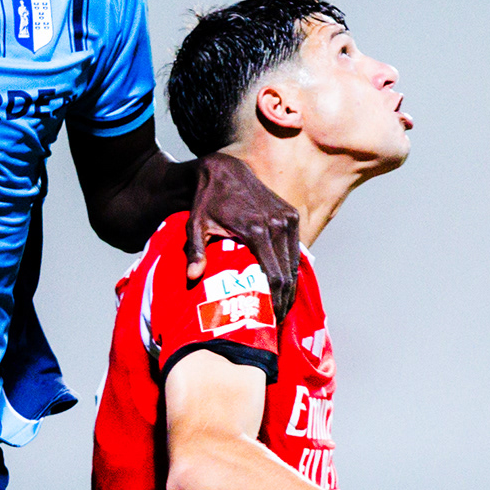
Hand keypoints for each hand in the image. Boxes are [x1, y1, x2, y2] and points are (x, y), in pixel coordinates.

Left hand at [189, 155, 299, 321]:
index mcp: (256, 230)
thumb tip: (193, 276)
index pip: (275, 276)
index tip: (270, 319)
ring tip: (280, 307)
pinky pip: (296, 249)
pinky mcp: (291, 215)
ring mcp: (287, 218)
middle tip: (275, 320)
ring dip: (290, 287)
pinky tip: (284, 286)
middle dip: (284, 300)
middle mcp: (277, 224)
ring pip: (295, 263)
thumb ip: (195, 250)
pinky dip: (292, 268)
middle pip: (288, 274)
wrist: (223, 169)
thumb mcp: (195, 225)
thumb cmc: (206, 201)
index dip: (275, 302)